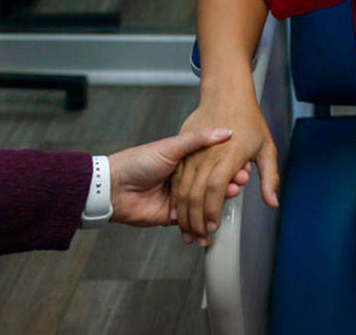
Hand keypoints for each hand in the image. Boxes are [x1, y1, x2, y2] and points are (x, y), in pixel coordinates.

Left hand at [108, 128, 248, 226]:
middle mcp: (184, 180)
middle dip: (228, 183)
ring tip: (232, 195)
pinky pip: (190, 222)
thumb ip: (197, 139)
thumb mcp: (171, 146)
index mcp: (185, 161)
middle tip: (241, 181)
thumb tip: (225, 131)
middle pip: (212, 184)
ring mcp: (178, 198)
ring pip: (205, 203)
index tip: (243, 165)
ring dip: (219, 202)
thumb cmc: (138, 161)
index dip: (229, 165)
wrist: (112, 188)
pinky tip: (215, 220)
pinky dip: (202, 223)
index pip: (213, 164)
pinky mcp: (171, 216)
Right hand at [172, 96, 279, 245]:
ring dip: (184, 214)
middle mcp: (207, 154)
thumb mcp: (266, 148)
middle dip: (197, 220)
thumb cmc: (250, 121)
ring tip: (189, 233)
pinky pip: (176, 179)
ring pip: (182, 188)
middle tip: (201, 238)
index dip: (213, 210)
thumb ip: (270, 178)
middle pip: (196, 193)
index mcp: (229, 155)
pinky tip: (178, 213)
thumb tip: (273, 203)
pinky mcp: (182, 150)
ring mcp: (192, 152)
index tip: (214, 227)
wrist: (227, 95)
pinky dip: (176, 198)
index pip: (216, 188)